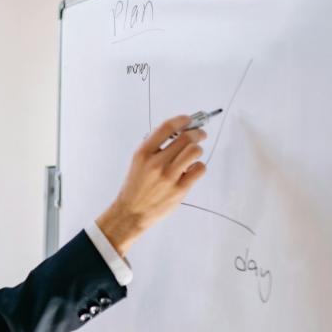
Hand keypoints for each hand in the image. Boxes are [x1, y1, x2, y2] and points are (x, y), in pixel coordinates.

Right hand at [96, 116, 206, 256]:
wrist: (131, 212)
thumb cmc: (135, 186)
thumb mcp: (138, 162)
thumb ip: (154, 147)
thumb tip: (178, 133)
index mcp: (143, 153)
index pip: (166, 127)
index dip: (181, 120)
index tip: (188, 119)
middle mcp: (156, 163)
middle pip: (185, 138)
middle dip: (197, 133)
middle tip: (200, 134)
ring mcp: (169, 176)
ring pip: (194, 151)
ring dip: (198, 149)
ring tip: (194, 154)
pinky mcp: (179, 189)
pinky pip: (199, 169)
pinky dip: (198, 167)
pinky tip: (191, 170)